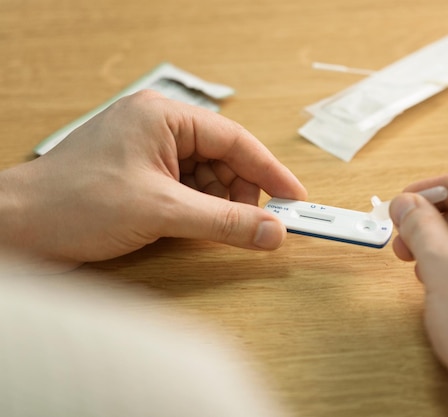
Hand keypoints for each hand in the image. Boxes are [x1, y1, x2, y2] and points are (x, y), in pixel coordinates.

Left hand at [0, 90, 306, 267]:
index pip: (234, 140)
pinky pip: (187, 190)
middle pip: (223, 159)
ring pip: (207, 178)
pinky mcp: (141, 177)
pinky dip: (200, 211)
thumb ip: (225, 222)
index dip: (269, 171)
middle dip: (242, 193)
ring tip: (220, 229)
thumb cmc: (75, 203)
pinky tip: (198, 227)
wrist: (18, 229)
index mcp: (163, 116)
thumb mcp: (162, 212)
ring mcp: (148, 153)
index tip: (295, 197)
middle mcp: (158, 129)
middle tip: (260, 224)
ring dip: (220, 205)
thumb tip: (274, 232)